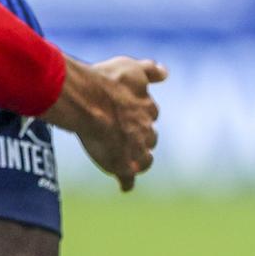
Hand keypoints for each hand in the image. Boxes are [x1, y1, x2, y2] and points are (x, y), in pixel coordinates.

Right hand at [42, 55, 166, 190]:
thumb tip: (165, 72)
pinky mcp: (122, 165)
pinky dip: (127, 183)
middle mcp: (144, 129)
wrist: (89, 101)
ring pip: (144, 159)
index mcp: (146, 107)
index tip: (131, 115)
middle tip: (128, 137)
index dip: (141, 114)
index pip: (150, 113)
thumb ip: (150, 71)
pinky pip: (128, 179)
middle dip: (142, 137)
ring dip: (139, 160)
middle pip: (150, 136)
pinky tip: (125, 187)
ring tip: (129, 162)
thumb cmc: (106, 82)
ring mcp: (134, 149)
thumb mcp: (131, 68)